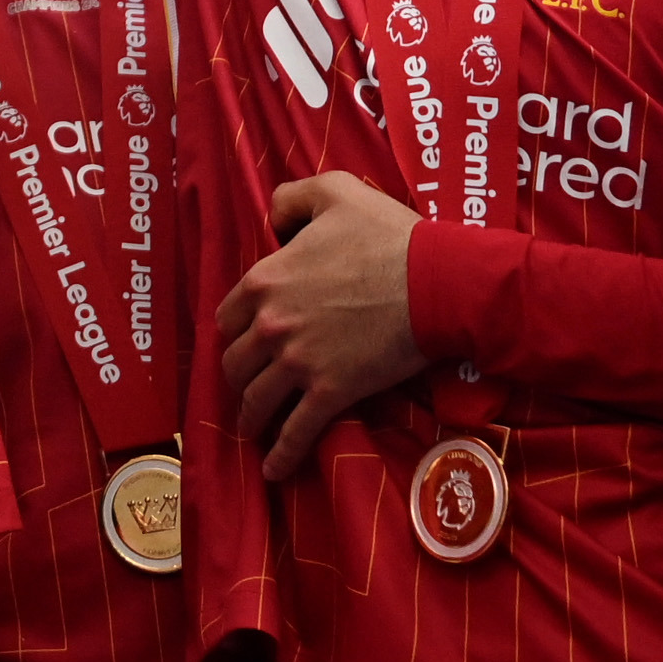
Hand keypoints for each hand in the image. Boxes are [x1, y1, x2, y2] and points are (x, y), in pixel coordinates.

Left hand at [218, 170, 427, 481]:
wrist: (436, 282)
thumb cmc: (388, 235)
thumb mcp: (336, 191)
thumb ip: (293, 198)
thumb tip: (273, 221)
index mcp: (266, 280)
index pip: (227, 316)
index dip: (234, 330)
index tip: (245, 340)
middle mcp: (272, 325)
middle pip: (236, 362)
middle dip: (239, 375)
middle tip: (250, 383)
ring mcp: (299, 363)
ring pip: (256, 401)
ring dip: (251, 418)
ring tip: (253, 429)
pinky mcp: (331, 393)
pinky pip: (296, 433)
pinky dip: (280, 456)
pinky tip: (273, 470)